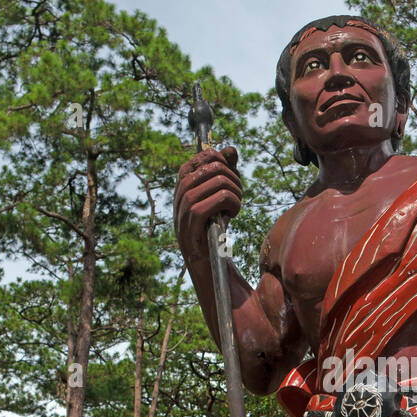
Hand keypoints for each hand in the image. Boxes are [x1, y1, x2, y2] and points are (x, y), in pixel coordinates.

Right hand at [174, 146, 241, 262]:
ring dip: (235, 192)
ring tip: (236, 205)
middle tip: (238, 195)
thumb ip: (225, 173)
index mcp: (183, 186)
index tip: (231, 176)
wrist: (210, 266)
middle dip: (233, 178)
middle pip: (212, 168)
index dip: (221, 161)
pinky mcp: (190, 227)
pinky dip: (231, 205)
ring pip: (215, 183)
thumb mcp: (221, 197)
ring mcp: (182, 211)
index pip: (202, 157)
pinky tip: (232, 215)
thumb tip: (230, 149)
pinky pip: (213, 203)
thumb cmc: (215, 229)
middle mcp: (179, 196)